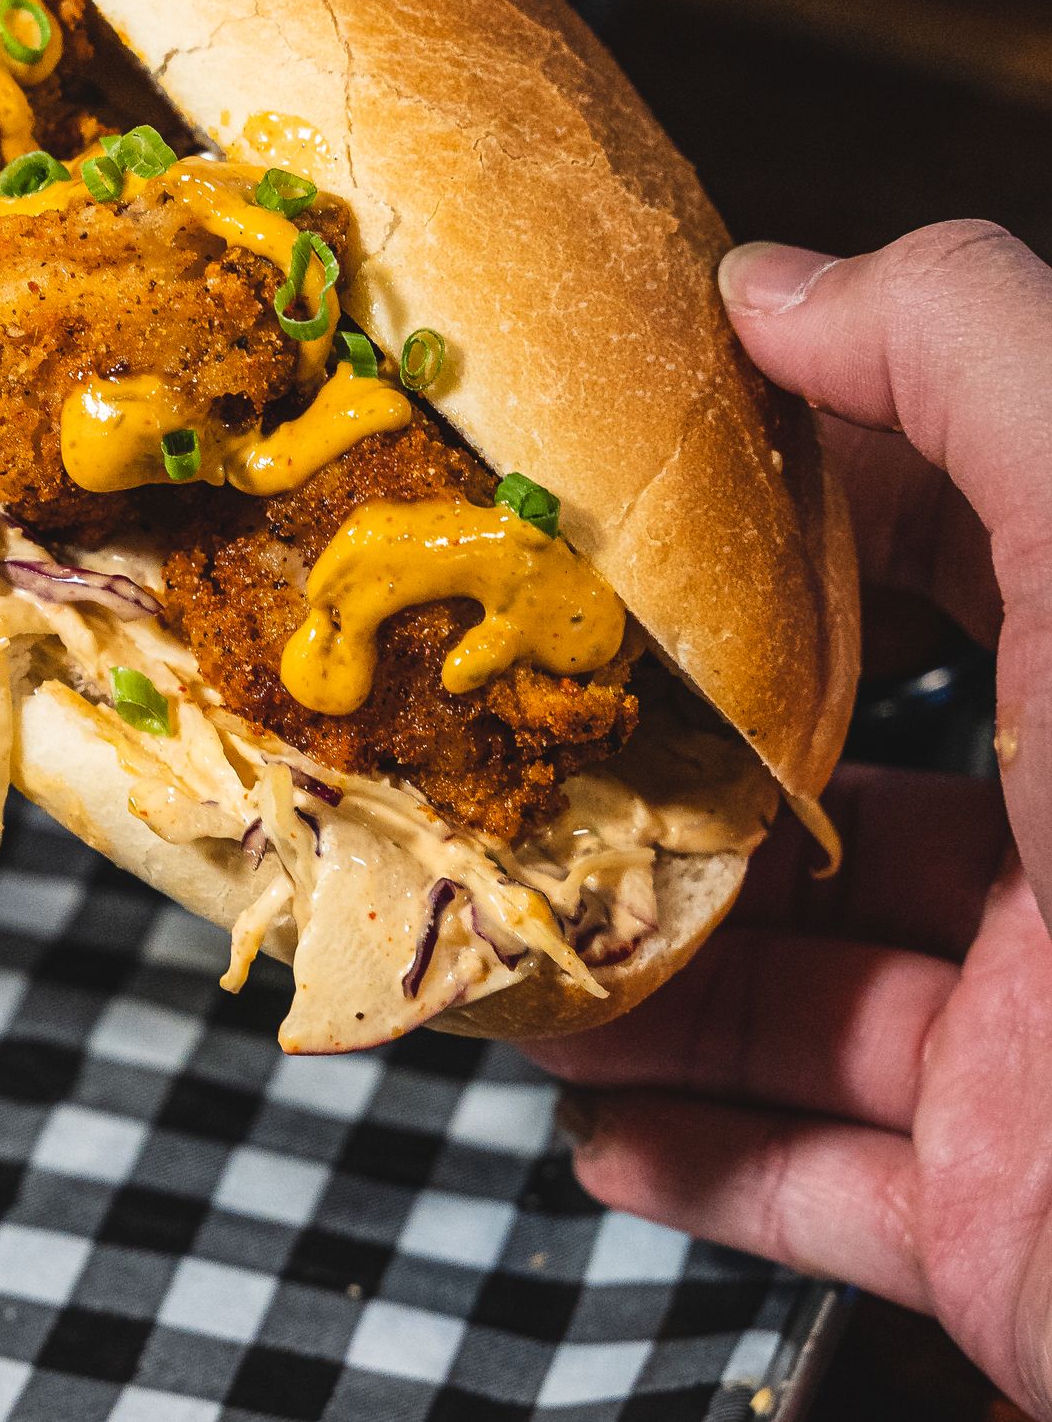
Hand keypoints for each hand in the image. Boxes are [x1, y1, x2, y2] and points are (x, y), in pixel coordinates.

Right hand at [533, 222, 1051, 1417]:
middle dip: (680, 757)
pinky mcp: (1006, 1221)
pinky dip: (693, 1157)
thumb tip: (771, 279)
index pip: (948, 551)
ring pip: (805, 990)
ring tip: (503, 913)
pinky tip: (589, 1116)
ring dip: (644, 960)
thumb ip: (964, 354)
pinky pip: (817, 1185)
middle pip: (846, 789)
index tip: (634, 480)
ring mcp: (1045, 1049)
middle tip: (524, 713)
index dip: (797, 497)